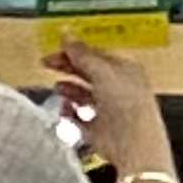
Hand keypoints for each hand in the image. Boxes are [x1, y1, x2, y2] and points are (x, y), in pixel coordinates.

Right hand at [53, 40, 176, 178]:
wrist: (134, 145)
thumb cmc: (129, 107)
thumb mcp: (103, 73)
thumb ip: (83, 55)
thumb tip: (67, 36)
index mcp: (125, 69)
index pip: (96, 54)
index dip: (74, 51)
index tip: (55, 49)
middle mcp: (117, 88)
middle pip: (87, 72)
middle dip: (68, 67)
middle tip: (48, 63)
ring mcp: (108, 109)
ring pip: (84, 94)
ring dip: (69, 89)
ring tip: (58, 86)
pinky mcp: (99, 130)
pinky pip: (79, 118)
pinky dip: (70, 112)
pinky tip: (64, 109)